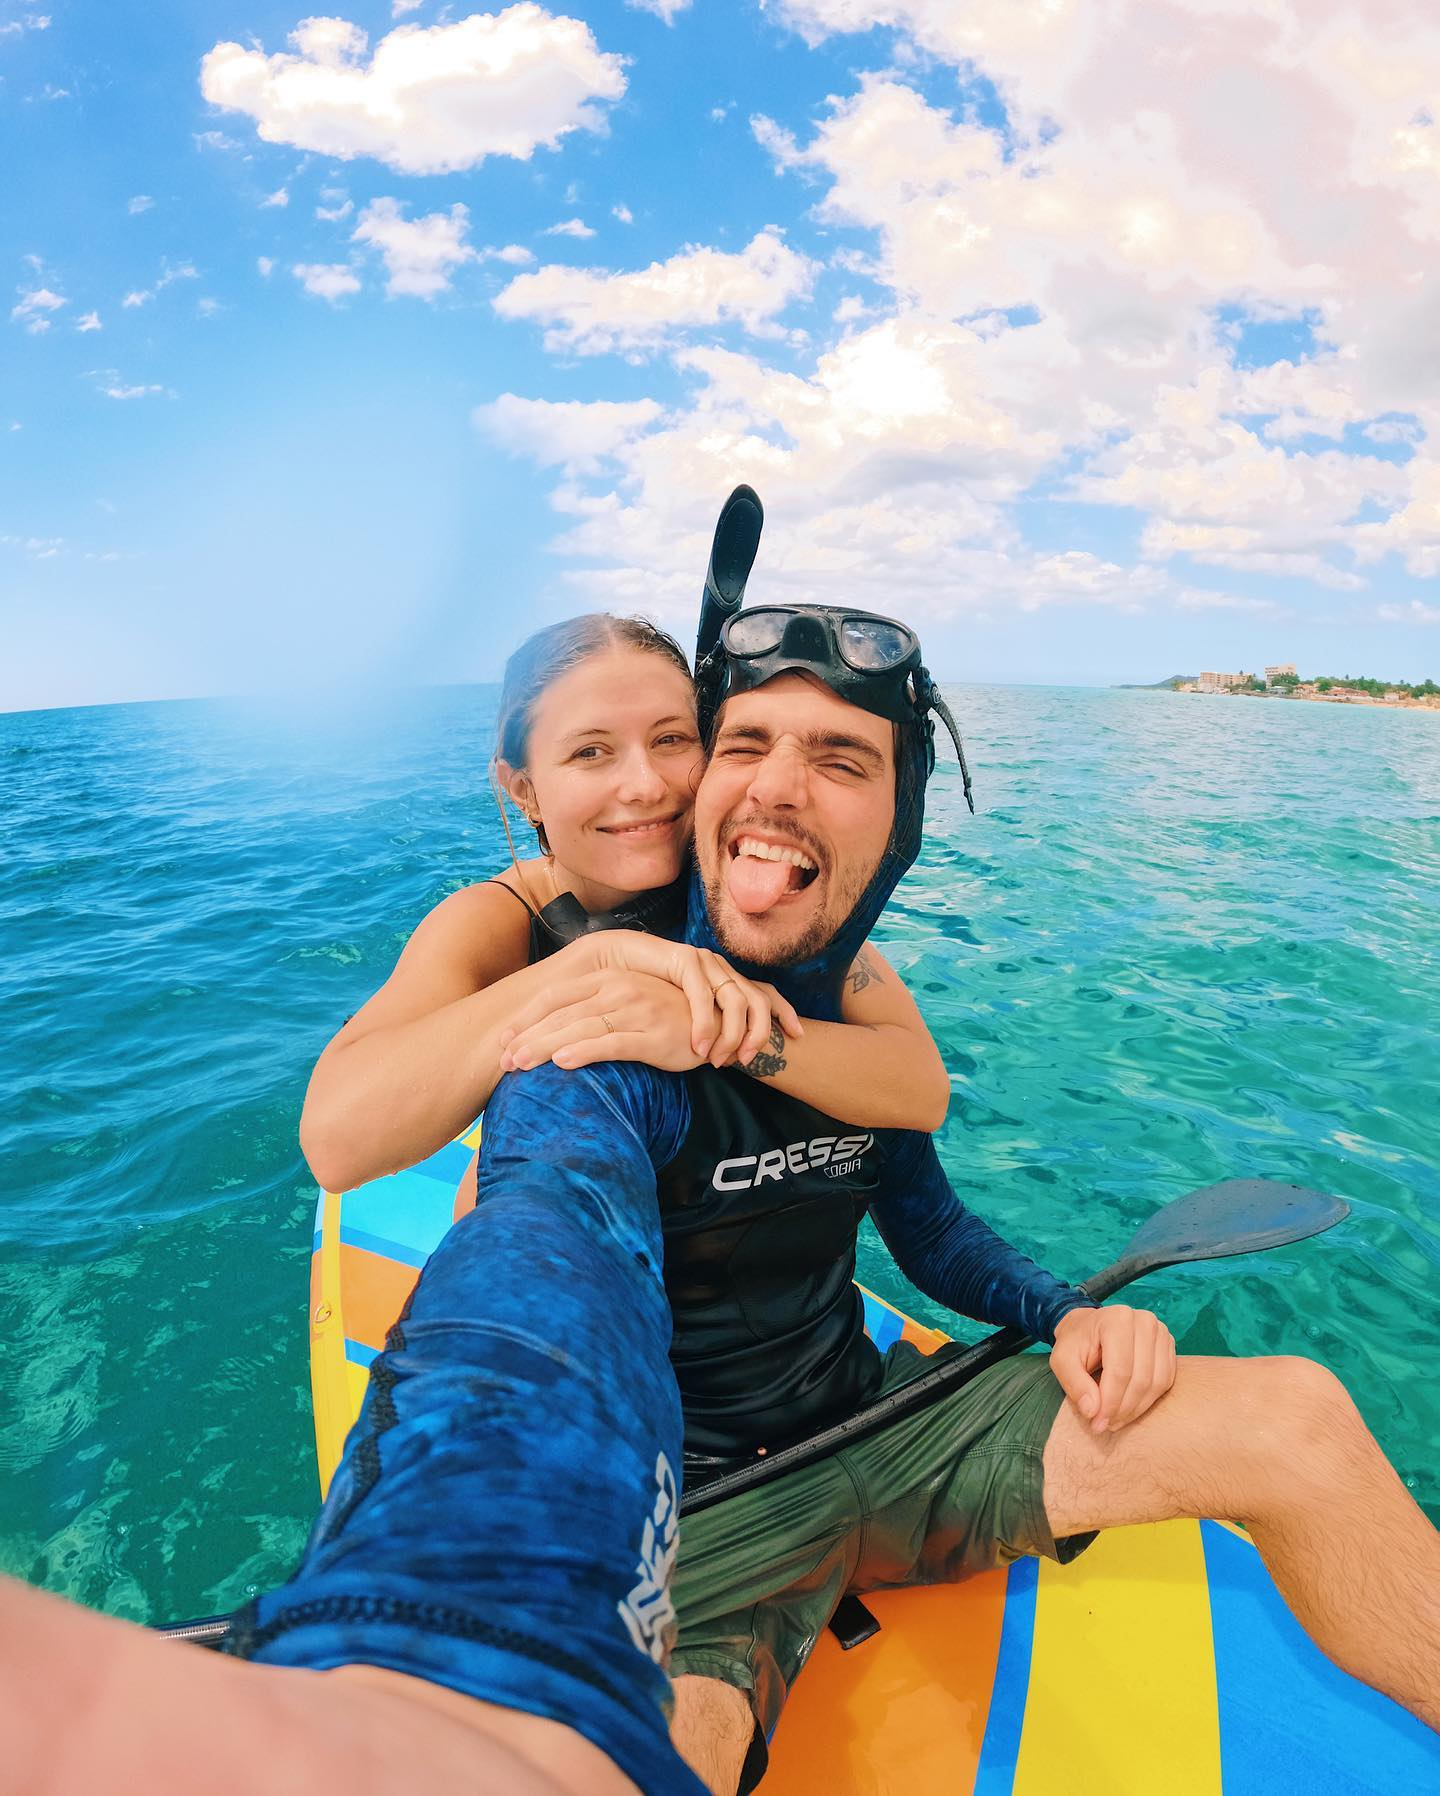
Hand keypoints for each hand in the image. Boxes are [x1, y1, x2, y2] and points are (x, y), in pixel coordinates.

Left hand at [499, 969, 710, 1073]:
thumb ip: (594, 1008)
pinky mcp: (652, 1035)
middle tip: (503, 1060)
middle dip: (528, 1037)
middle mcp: (619, 989)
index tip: (504, 1038)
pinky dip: (583, 1052)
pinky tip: (562, 1062)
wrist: (714, 1023)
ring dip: (545, 1047)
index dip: (527, 1017)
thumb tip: (554, 1030)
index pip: (556, 995)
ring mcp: (636, 1010)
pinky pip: (612, 1043)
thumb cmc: (665, 1016)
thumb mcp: (626, 1002)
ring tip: (519, 1064)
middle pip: (562, 1013)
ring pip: (580, 1028)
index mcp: (608, 977)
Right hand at [559, 931, 802, 1066]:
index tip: (799, 1035)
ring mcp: (705, 962)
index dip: (785, 1012)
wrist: (615, 963)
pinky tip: (698, 1047)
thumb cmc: (650, 995)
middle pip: (759, 998)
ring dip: (730, 1034)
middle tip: (747, 1060)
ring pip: (736, 999)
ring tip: (718, 1061)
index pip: (766, 992)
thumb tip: (729, 1052)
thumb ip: (708, 1026)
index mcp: (727, 979)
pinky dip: (703, 1024)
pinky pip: (703, 996)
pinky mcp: (684, 960)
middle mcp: (721, 969)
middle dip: (760, 1032)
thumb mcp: (686, 1015)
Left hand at [1049, 1305, 1175, 1434]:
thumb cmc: (1075, 1343)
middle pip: (1140, 1378)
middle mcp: (1144, 1322)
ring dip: (1137, 1409)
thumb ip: (1074, 1384)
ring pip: (1157, 1383)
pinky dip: (1149, 1400)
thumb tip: (1092, 1411)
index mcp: (1116, 1319)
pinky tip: (1130, 1408)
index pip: (1120, 1370)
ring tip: (1117, 1420)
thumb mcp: (1062, 1360)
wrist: (1089, 1328)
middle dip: (1123, 1409)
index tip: (1098, 1423)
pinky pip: (1166, 1381)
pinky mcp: (1168, 1346)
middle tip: (1106, 1425)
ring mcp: (1160, 1333)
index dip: (1110, 1402)